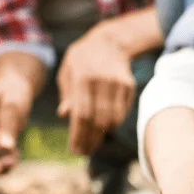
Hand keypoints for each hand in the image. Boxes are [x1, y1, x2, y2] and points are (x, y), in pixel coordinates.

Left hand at [57, 30, 135, 155]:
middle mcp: (101, 81)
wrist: (108, 41)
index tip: (75, 149)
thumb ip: (67, 94)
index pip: (81, 114)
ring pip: (112, 119)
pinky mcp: (128, 86)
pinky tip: (103, 130)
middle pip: (97, 120)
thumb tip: (64, 115)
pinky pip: (121, 112)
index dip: (79, 135)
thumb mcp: (67, 72)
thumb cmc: (81, 60)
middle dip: (90, 140)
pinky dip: (112, 125)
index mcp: (82, 77)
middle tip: (84, 152)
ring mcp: (117, 84)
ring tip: (92, 144)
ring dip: (102, 135)